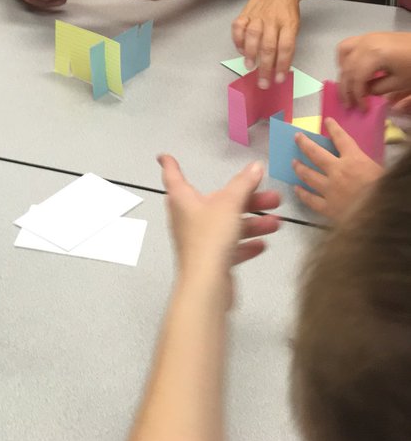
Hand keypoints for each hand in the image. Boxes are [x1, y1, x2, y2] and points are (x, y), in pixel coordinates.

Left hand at [158, 155, 279, 300]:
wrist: (206, 284)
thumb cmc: (209, 238)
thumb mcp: (230, 204)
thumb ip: (244, 184)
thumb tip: (255, 166)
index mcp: (183, 199)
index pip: (173, 175)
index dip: (170, 164)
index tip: (164, 156)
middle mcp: (187, 217)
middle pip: (216, 202)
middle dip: (245, 198)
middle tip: (272, 197)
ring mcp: (199, 240)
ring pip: (227, 225)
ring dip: (252, 222)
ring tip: (276, 222)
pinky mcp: (210, 261)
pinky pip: (230, 248)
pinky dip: (245, 245)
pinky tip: (262, 245)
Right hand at [231, 0, 299, 87]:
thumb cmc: (287, 9)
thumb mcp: (294, 24)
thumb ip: (286, 43)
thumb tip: (277, 67)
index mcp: (289, 23)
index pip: (286, 47)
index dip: (282, 65)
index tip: (278, 80)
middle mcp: (273, 19)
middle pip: (269, 45)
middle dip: (266, 67)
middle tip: (263, 82)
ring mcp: (258, 15)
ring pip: (252, 35)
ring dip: (250, 53)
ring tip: (250, 66)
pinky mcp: (245, 12)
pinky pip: (238, 26)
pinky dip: (237, 39)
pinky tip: (241, 49)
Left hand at [294, 119, 382, 220]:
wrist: (383, 217)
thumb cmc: (386, 192)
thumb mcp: (380, 172)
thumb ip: (366, 165)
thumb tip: (361, 162)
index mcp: (354, 160)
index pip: (341, 139)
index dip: (334, 128)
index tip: (327, 121)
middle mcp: (337, 171)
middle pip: (315, 153)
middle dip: (304, 143)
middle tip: (297, 137)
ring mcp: (329, 189)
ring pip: (308, 175)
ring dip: (299, 167)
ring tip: (294, 163)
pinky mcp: (327, 208)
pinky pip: (310, 200)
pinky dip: (302, 194)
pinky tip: (296, 189)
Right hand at [336, 31, 410, 107]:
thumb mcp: (400, 81)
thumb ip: (378, 88)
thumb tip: (365, 92)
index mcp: (373, 55)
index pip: (356, 78)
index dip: (357, 95)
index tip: (362, 108)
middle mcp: (364, 44)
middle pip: (347, 68)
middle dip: (347, 88)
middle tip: (350, 104)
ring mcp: (365, 37)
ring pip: (343, 54)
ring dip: (343, 72)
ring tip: (349, 85)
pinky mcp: (369, 36)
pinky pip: (349, 45)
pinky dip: (345, 58)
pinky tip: (351, 68)